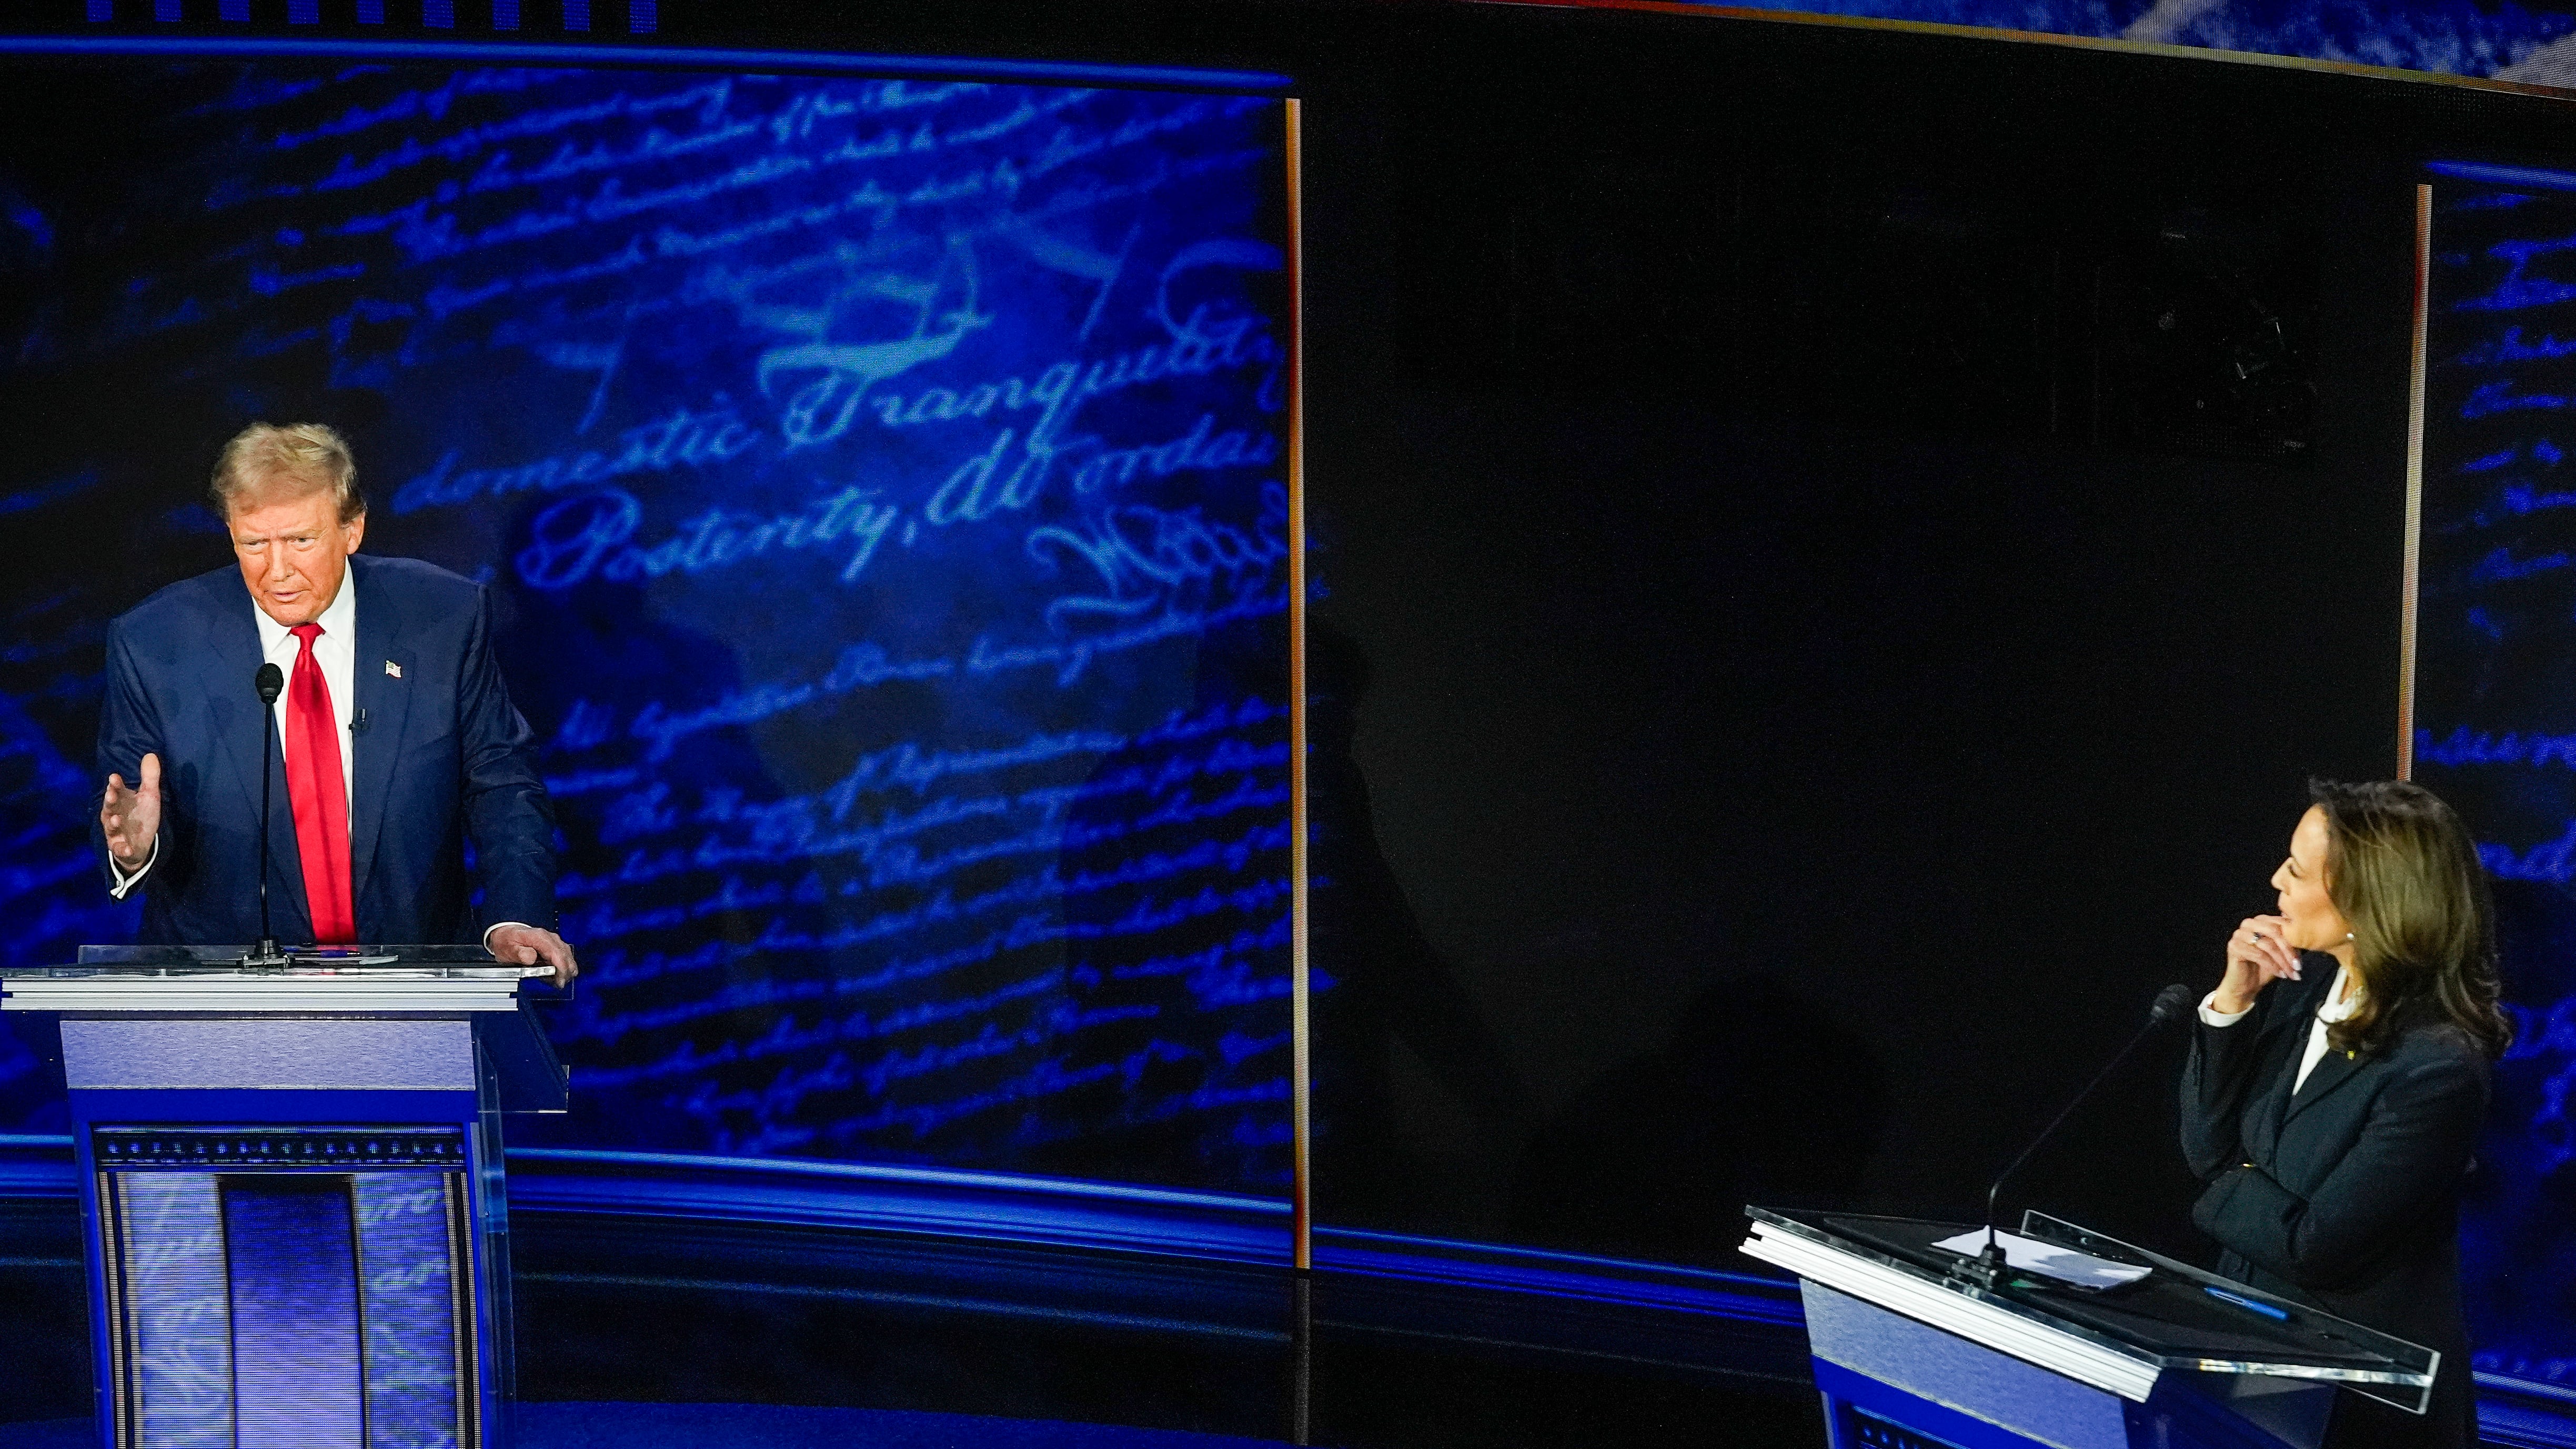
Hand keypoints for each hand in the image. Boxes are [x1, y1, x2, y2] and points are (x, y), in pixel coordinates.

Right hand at [100, 753, 161, 869]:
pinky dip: (122, 849)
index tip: (114, 777)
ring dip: (112, 823)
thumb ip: (149, 777)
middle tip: (111, 795)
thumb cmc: (141, 816)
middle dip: (110, 801)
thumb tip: (151, 754)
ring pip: (111, 827)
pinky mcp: (120, 847)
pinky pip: (119, 849)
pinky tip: (128, 848)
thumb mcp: (149, 796)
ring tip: (116, 820)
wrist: (141, 844)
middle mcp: (114, 815)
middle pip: (109, 807)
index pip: (116, 791)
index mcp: (121, 801)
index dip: (115, 785)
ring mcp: (116, 832)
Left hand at [488, 925, 577, 987]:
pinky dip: (563, 967)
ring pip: (568, 957)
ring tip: (555, 981)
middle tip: (557, 984)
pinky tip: (556, 975)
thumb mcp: (508, 949)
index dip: (561, 969)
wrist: (506, 934)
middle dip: (565, 972)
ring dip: (565, 970)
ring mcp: (554, 941)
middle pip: (566, 956)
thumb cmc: (507, 941)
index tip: (559, 981)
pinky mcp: (555, 946)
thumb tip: (531, 958)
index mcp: (540, 937)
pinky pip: (565, 957)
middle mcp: (550, 938)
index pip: (557, 954)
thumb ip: (520, 954)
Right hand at [2216, 914, 2299, 1014]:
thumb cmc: (2265, 968)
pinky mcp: (2234, 946)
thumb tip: (2307, 933)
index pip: (2281, 924)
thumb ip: (2289, 941)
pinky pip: (2258, 955)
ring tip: (2291, 973)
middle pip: (2274, 931)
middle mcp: (2248, 924)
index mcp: (2261, 920)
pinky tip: (2280, 974)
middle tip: (2298, 966)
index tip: (2302, 958)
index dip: (2295, 940)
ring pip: (2267, 944)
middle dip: (2289, 950)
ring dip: (2282, 961)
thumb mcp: (2282, 953)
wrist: (2245, 986)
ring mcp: (2239, 934)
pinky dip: (2272, 966)